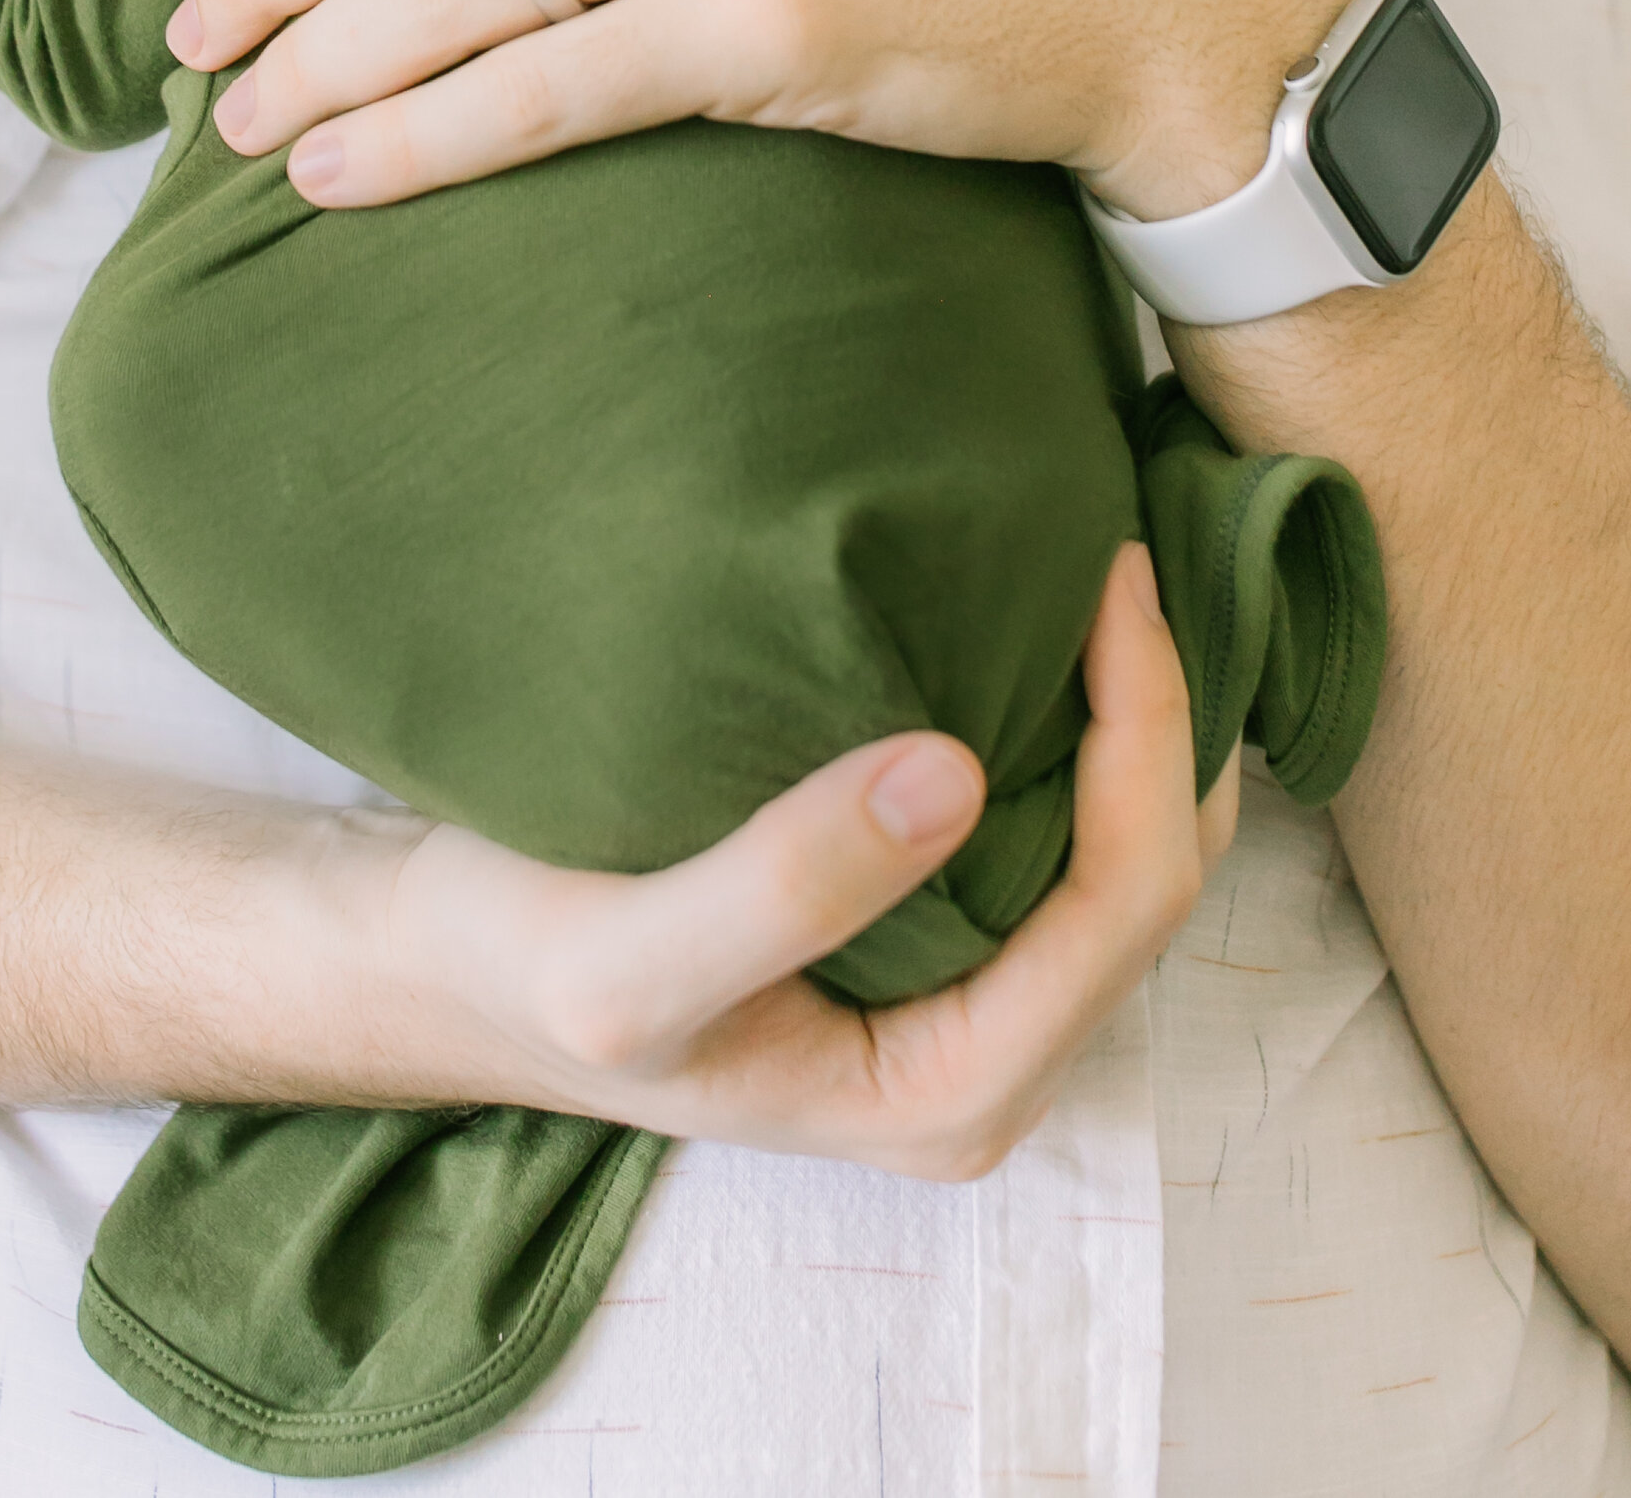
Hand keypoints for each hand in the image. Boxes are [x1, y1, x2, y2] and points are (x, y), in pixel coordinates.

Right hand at [335, 542, 1230, 1173]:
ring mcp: (976, 995)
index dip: (1148, 733)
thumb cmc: (526, 965)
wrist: (453, 961)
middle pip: (1162, 876)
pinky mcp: (947, 930)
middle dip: (1177, 713)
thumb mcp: (626, 956)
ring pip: (1133, 845)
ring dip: (1145, 711)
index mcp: (945, 1092)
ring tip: (1117, 560)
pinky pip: (1071, 822)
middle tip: (1136, 538)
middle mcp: (990, 1057)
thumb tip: (956, 774)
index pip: (1123, 904)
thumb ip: (786, 888)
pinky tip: (1058, 616)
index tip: (1109, 574)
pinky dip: (1089, 719)